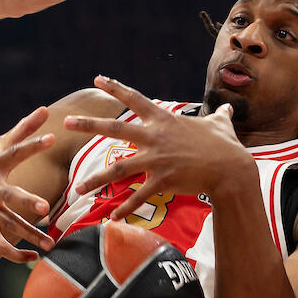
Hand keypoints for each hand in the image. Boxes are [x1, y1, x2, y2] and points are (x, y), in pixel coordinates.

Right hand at [0, 107, 55, 262]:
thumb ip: (22, 131)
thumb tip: (44, 109)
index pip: (13, 153)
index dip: (31, 145)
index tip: (50, 138)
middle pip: (8, 196)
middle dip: (24, 201)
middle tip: (43, 206)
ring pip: (7, 225)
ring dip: (29, 235)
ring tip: (50, 244)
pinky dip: (15, 255)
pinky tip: (33, 258)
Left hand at [63, 75, 255, 219]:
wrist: (231, 170)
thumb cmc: (226, 146)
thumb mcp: (221, 125)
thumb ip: (219, 116)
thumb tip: (229, 109)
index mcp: (164, 120)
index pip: (135, 98)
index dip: (115, 87)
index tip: (97, 79)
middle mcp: (155, 137)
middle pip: (115, 128)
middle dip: (88, 124)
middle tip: (65, 122)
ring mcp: (157, 159)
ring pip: (119, 169)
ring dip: (96, 179)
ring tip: (78, 188)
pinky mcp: (162, 181)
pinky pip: (139, 197)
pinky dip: (126, 209)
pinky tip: (113, 219)